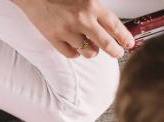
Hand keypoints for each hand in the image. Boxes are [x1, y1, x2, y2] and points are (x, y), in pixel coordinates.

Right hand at [13, 0, 133, 58]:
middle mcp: (81, 19)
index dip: (124, 36)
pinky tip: (76, 48)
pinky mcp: (53, 38)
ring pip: (88, 51)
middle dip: (114, 50)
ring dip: (92, 52)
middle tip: (117, 53)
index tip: (129, 43)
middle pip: (104, 42)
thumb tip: (109, 27)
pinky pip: (71, 54)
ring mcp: (66, 30)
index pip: (114, 25)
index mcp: (92, 6)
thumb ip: (97, 10)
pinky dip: (76, 53)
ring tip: (92, 49)